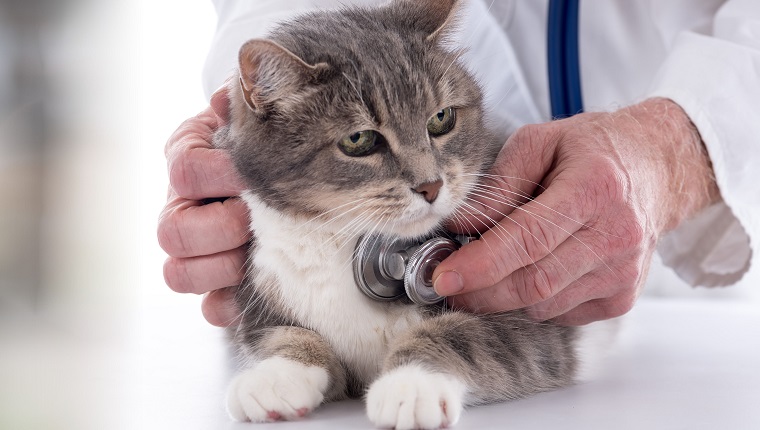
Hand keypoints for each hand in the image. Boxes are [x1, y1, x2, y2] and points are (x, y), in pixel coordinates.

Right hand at [158, 85, 247, 326]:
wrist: (268, 161)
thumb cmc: (260, 138)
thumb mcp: (251, 115)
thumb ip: (243, 107)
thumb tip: (230, 99)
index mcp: (186, 158)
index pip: (185, 171)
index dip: (221, 177)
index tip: (253, 177)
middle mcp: (178, 204)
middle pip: (172, 231)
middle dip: (221, 229)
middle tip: (254, 223)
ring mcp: (190, 247)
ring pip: (178, 273)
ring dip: (221, 269)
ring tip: (254, 256)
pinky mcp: (212, 280)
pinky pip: (206, 305)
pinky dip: (226, 305)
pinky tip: (248, 294)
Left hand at [433, 98, 719, 324]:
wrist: (656, 168)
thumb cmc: (594, 150)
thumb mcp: (539, 142)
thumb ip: (498, 184)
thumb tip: (457, 224)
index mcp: (594, 188)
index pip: (529, 239)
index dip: (482, 264)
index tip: (443, 276)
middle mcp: (616, 235)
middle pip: (535, 282)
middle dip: (480, 292)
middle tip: (448, 284)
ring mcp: (623, 272)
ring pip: (544, 305)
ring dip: (503, 296)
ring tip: (488, 270)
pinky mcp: (622, 296)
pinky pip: (561, 314)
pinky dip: (533, 302)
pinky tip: (530, 272)